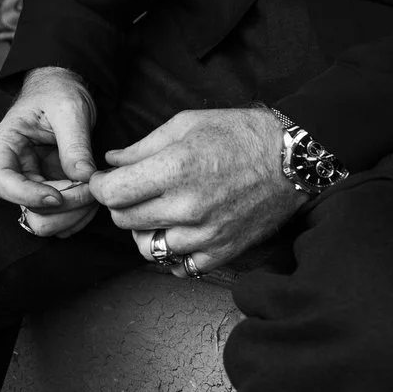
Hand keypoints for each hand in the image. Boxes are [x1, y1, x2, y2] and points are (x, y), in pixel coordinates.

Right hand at [0, 67, 101, 239]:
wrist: (64, 88)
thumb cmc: (58, 91)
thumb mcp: (68, 109)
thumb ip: (74, 143)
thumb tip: (83, 177)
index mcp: (6, 146)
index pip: (2, 183)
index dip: (28, 196)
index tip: (58, 195)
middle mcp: (16, 170)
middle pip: (27, 209)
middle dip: (61, 207)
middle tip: (90, 190)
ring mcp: (34, 183)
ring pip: (44, 220)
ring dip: (72, 215)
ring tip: (96, 194)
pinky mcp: (52, 190)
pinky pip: (61, 217)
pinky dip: (79, 216)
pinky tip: (95, 198)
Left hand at [89, 108, 304, 275]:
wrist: (292, 159)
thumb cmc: (239, 134)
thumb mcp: (186, 124)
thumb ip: (143, 146)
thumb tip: (110, 162)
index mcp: (176, 170)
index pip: (113, 194)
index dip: (100, 186)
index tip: (104, 180)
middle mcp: (188, 207)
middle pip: (125, 221)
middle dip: (120, 205)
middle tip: (132, 191)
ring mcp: (206, 235)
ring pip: (148, 249)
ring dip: (144, 232)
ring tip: (157, 212)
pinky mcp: (223, 252)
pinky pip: (180, 267)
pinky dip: (173, 253)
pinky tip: (179, 231)